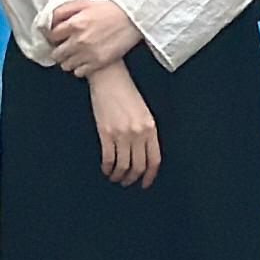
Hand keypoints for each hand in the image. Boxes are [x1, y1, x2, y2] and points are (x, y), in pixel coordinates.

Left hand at [40, 0, 144, 74]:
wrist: (132, 19)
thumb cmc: (109, 10)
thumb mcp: (85, 3)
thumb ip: (64, 10)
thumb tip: (50, 19)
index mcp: (74, 24)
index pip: (51, 36)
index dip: (52, 36)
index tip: (56, 37)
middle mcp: (79, 40)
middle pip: (56, 54)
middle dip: (58, 50)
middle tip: (64, 47)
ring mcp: (88, 53)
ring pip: (66, 65)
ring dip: (67, 60)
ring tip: (74, 54)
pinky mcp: (98, 62)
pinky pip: (79, 72)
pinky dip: (78, 68)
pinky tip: (83, 60)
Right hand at [91, 63, 160, 187]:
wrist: (109, 77)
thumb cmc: (125, 91)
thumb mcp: (143, 112)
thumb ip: (146, 132)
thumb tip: (142, 153)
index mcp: (150, 127)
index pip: (154, 160)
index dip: (149, 175)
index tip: (145, 182)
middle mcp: (138, 133)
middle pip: (138, 166)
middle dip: (132, 178)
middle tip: (127, 182)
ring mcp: (121, 134)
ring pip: (123, 166)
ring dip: (119, 176)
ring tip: (115, 177)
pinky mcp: (105, 133)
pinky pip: (108, 158)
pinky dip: (107, 168)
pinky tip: (106, 169)